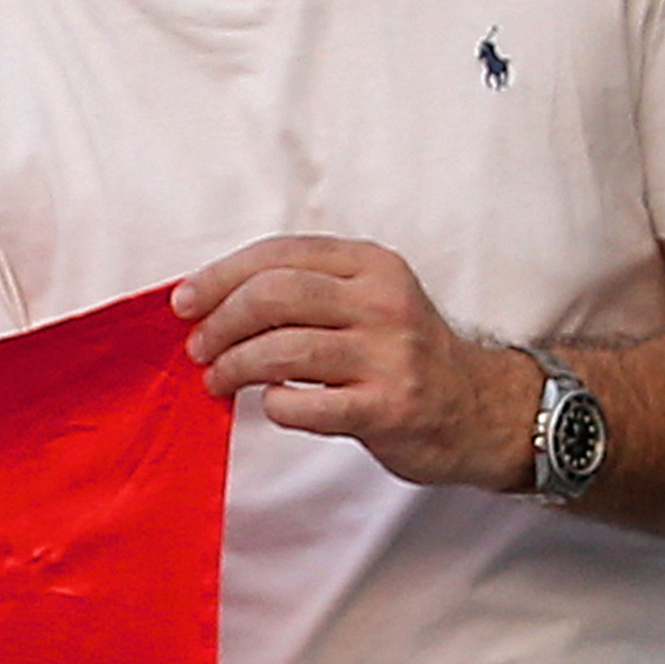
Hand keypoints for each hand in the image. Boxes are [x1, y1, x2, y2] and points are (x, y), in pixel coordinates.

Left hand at [175, 238, 533, 489]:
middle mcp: (382, 303)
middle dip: (221, 321)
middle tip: (200, 347)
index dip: (221, 276)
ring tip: (219, 380)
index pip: (280, 254)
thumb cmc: (405, 355)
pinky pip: (307, 406)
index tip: (186, 302)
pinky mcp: (387, 408)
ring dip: (235, 366)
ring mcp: (388, 356)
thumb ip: (308, 289)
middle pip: (274, 296)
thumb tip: (216, 299)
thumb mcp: (371, 299)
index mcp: (371, 265)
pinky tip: (273, 404)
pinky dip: (276, 405)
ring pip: (283, 350)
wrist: (479, 409)